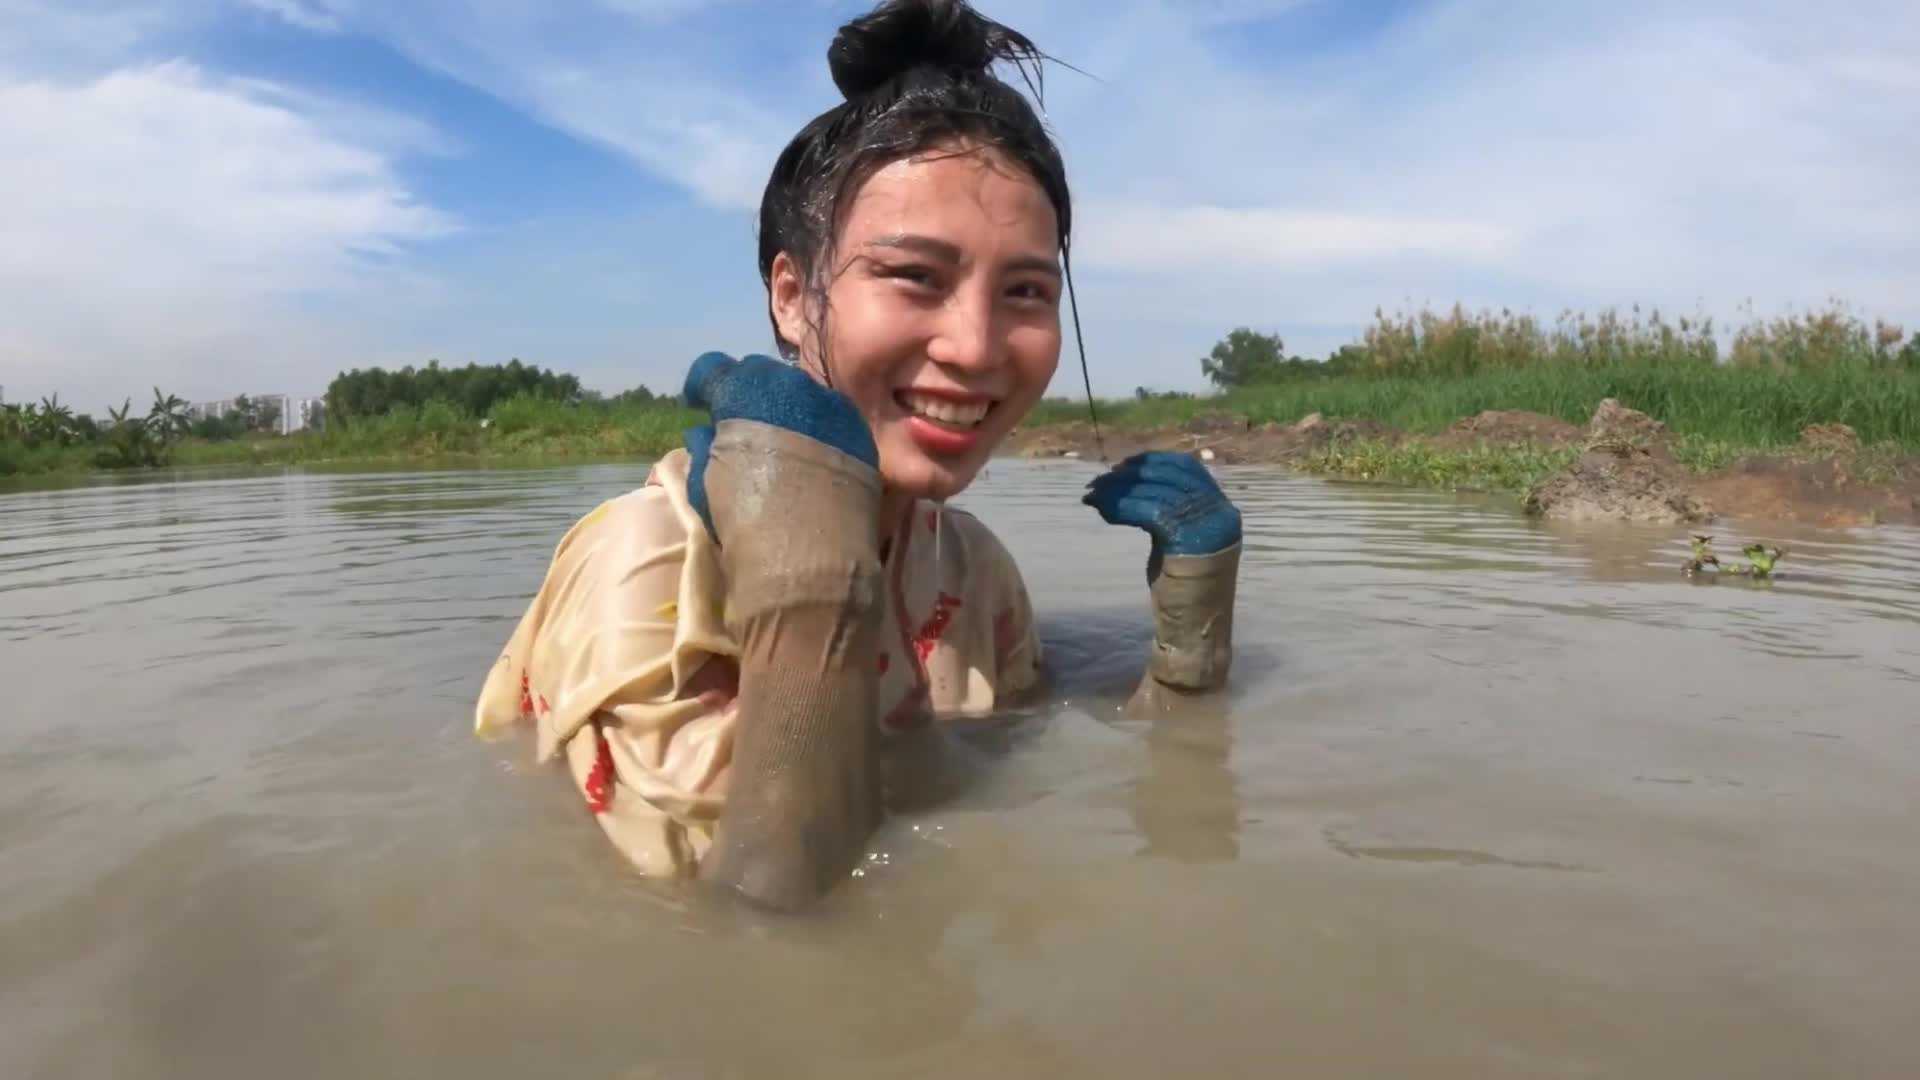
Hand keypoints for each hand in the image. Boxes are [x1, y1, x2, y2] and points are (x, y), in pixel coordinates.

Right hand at [680, 351, 877, 538]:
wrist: (811, 560)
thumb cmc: (746, 520)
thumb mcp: (706, 482)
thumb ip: (705, 446)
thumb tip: (708, 434)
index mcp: (745, 391)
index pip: (713, 369)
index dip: (703, 385)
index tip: (701, 405)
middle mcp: (793, 385)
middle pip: (762, 375)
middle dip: (748, 394)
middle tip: (742, 426)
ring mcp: (833, 407)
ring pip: (801, 394)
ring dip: (787, 410)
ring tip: (781, 445)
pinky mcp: (860, 434)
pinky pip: (833, 419)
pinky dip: (820, 431)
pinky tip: (814, 461)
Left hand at [1082, 451, 1241, 579]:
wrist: (1197, 626)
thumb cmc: (1185, 589)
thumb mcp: (1180, 541)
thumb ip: (1169, 512)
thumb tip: (1134, 487)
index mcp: (1221, 507)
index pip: (1187, 467)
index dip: (1153, 461)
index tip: (1123, 465)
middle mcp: (1219, 510)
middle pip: (1169, 476)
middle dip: (1130, 475)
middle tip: (1099, 481)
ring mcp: (1208, 524)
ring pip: (1156, 492)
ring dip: (1119, 491)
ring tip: (1094, 496)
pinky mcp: (1189, 539)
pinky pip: (1150, 512)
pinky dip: (1123, 508)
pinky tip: (1104, 512)